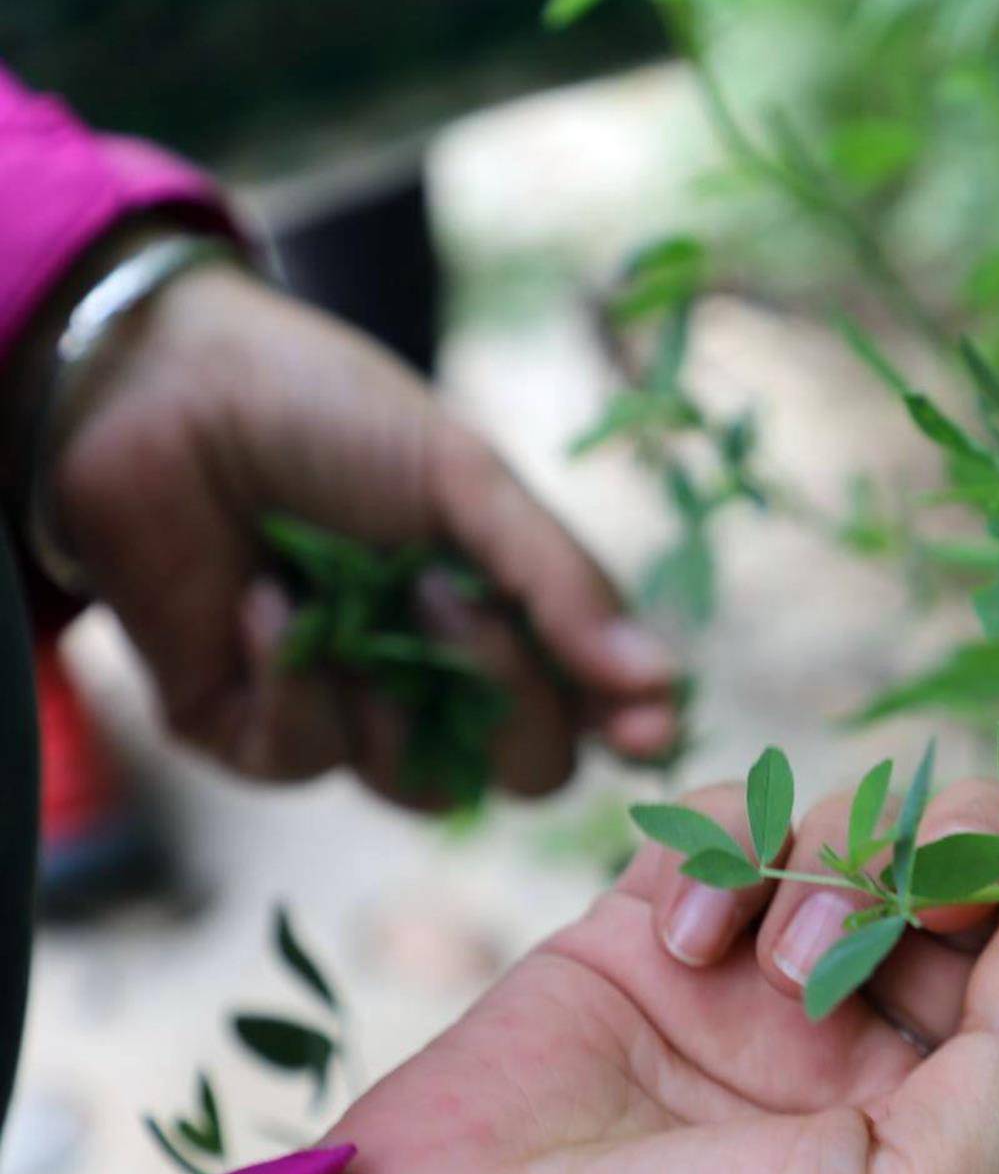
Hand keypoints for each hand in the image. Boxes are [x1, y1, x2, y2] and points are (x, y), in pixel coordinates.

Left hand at [39, 254, 677, 802]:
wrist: (162, 389)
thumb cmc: (329, 416)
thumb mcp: (466, 480)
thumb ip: (560, 584)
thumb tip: (661, 683)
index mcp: (506, 613)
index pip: (593, 707)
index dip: (628, 728)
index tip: (647, 729)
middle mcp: (438, 679)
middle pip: (525, 767)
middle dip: (503, 694)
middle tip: (444, 599)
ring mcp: (348, 712)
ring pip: (418, 785)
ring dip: (390, 689)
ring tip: (345, 587)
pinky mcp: (250, 733)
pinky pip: (305, 758)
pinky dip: (290, 680)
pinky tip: (260, 599)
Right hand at [324, 779, 998, 1173]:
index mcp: (961, 1108)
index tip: (995, 906)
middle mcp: (875, 1034)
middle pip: (975, 857)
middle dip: (947, 852)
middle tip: (898, 907)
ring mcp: (763, 976)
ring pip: (862, 818)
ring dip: (831, 860)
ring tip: (767, 964)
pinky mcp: (657, 926)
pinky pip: (730, 811)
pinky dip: (720, 844)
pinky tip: (682, 937)